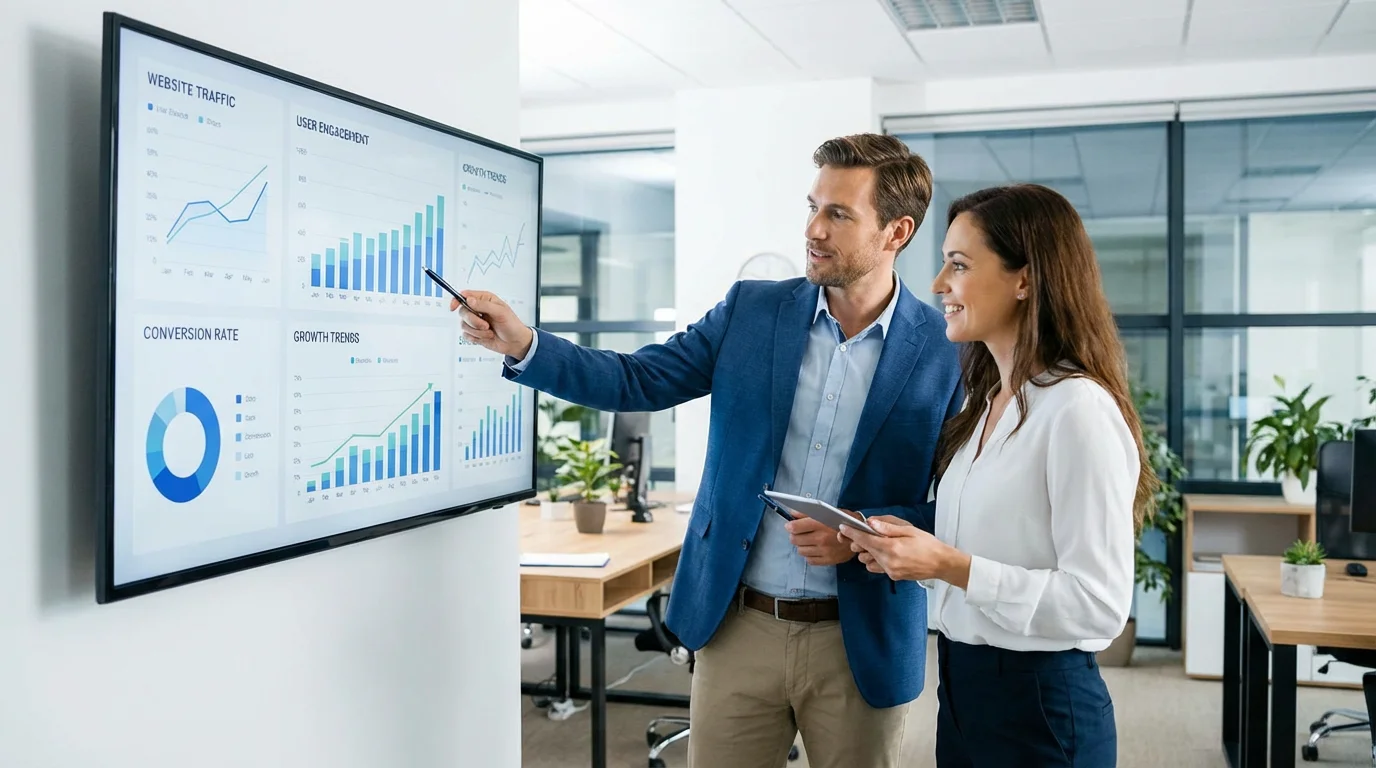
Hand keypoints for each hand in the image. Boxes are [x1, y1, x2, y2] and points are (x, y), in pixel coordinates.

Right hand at [450, 291, 533, 358]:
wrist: (516, 343)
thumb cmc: (512, 325)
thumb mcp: (501, 312)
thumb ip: (484, 305)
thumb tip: (469, 300)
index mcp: (485, 299)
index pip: (465, 295)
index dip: (457, 300)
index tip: (453, 307)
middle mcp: (478, 309)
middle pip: (463, 312)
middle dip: (473, 321)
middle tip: (486, 325)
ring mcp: (476, 322)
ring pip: (464, 325)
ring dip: (477, 331)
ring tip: (489, 332)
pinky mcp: (474, 333)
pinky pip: (466, 335)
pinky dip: (476, 338)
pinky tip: (486, 337)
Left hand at [786, 512, 853, 566]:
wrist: (862, 533)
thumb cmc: (843, 520)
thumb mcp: (828, 511)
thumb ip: (808, 513)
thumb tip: (792, 513)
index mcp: (820, 524)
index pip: (795, 527)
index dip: (789, 526)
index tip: (790, 525)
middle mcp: (821, 538)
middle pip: (795, 540)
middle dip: (794, 535)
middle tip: (799, 533)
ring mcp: (824, 551)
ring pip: (801, 550)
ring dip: (801, 545)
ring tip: (808, 541)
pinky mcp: (828, 560)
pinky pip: (809, 560)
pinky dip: (809, 555)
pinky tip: (814, 549)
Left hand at [839, 516, 969, 585]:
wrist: (941, 563)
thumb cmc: (927, 544)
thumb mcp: (909, 529)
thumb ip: (888, 526)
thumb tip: (870, 523)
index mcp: (891, 547)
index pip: (864, 539)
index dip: (851, 533)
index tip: (843, 527)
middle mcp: (888, 561)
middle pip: (862, 551)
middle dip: (858, 542)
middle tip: (862, 534)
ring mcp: (889, 570)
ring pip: (866, 561)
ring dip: (867, 552)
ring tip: (878, 544)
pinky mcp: (892, 576)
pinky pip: (875, 567)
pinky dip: (875, 560)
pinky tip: (885, 554)